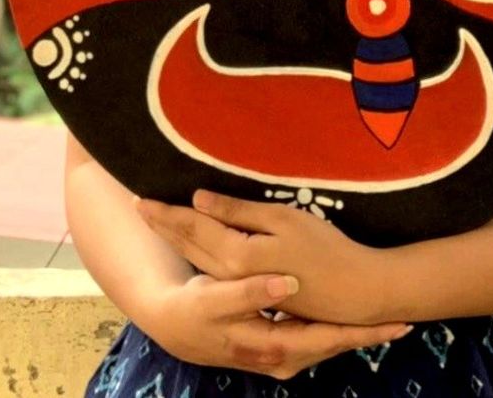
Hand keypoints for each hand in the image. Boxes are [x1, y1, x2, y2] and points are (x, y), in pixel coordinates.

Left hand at [136, 191, 390, 325]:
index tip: (142, 198)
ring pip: (199, 260)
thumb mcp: (283, 221)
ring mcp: (240, 287)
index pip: (193, 228)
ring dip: (177, 240)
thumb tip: (199, 198)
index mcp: (236, 256)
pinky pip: (214, 269)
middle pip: (190, 246)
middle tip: (139, 205)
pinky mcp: (252, 293)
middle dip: (164, 226)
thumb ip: (239, 212)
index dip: (167, 212)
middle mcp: (230, 276)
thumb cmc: (324, 250)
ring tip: (159, 223)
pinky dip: (198, 253)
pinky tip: (194, 246)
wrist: (353, 293)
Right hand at [147, 271, 410, 379]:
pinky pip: (319, 341)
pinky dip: (341, 332)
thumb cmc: (197, 308)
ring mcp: (284, 357)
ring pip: (329, 345)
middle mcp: (282, 359)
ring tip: (396, 323)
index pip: (322, 340)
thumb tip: (287, 284)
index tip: (386, 322)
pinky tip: (362, 321)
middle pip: (333, 347)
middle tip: (404, 324)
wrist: (179, 326)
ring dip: (360, 335)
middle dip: (368, 335)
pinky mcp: (284, 347)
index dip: (355, 330)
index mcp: (268, 347)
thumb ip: (249, 293)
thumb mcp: (214, 300)